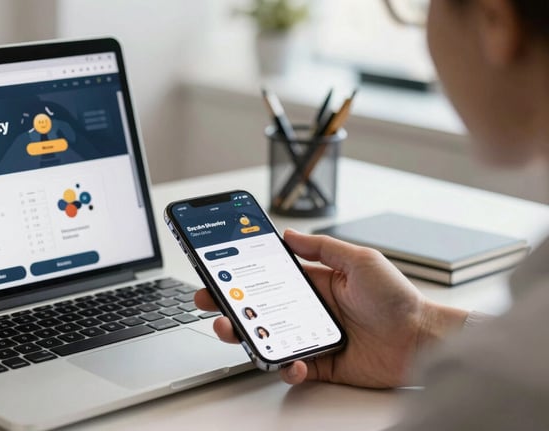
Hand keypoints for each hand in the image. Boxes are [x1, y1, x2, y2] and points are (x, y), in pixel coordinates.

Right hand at [194, 229, 466, 388]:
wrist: (421, 340)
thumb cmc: (397, 299)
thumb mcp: (361, 259)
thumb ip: (322, 248)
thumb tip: (288, 234)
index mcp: (315, 283)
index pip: (269, 277)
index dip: (243, 274)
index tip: (219, 270)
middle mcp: (308, 310)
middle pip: (258, 307)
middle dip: (229, 303)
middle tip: (209, 301)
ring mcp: (311, 336)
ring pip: (267, 337)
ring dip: (244, 334)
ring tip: (231, 329)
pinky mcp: (320, 363)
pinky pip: (292, 366)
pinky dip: (286, 366)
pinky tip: (290, 360)